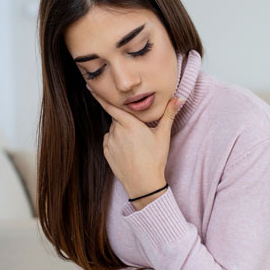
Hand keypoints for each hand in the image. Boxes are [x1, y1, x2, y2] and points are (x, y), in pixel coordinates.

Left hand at [88, 87, 183, 207]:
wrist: (144, 183)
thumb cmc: (155, 159)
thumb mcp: (163, 135)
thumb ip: (169, 114)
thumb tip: (179, 98)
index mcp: (130, 124)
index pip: (112, 106)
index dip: (100, 96)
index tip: (89, 86)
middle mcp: (116, 131)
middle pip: (117, 118)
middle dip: (125, 120)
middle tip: (138, 131)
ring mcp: (110, 143)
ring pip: (113, 130)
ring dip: (121, 131)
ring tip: (135, 144)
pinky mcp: (106, 152)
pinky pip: (109, 141)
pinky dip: (115, 141)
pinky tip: (127, 150)